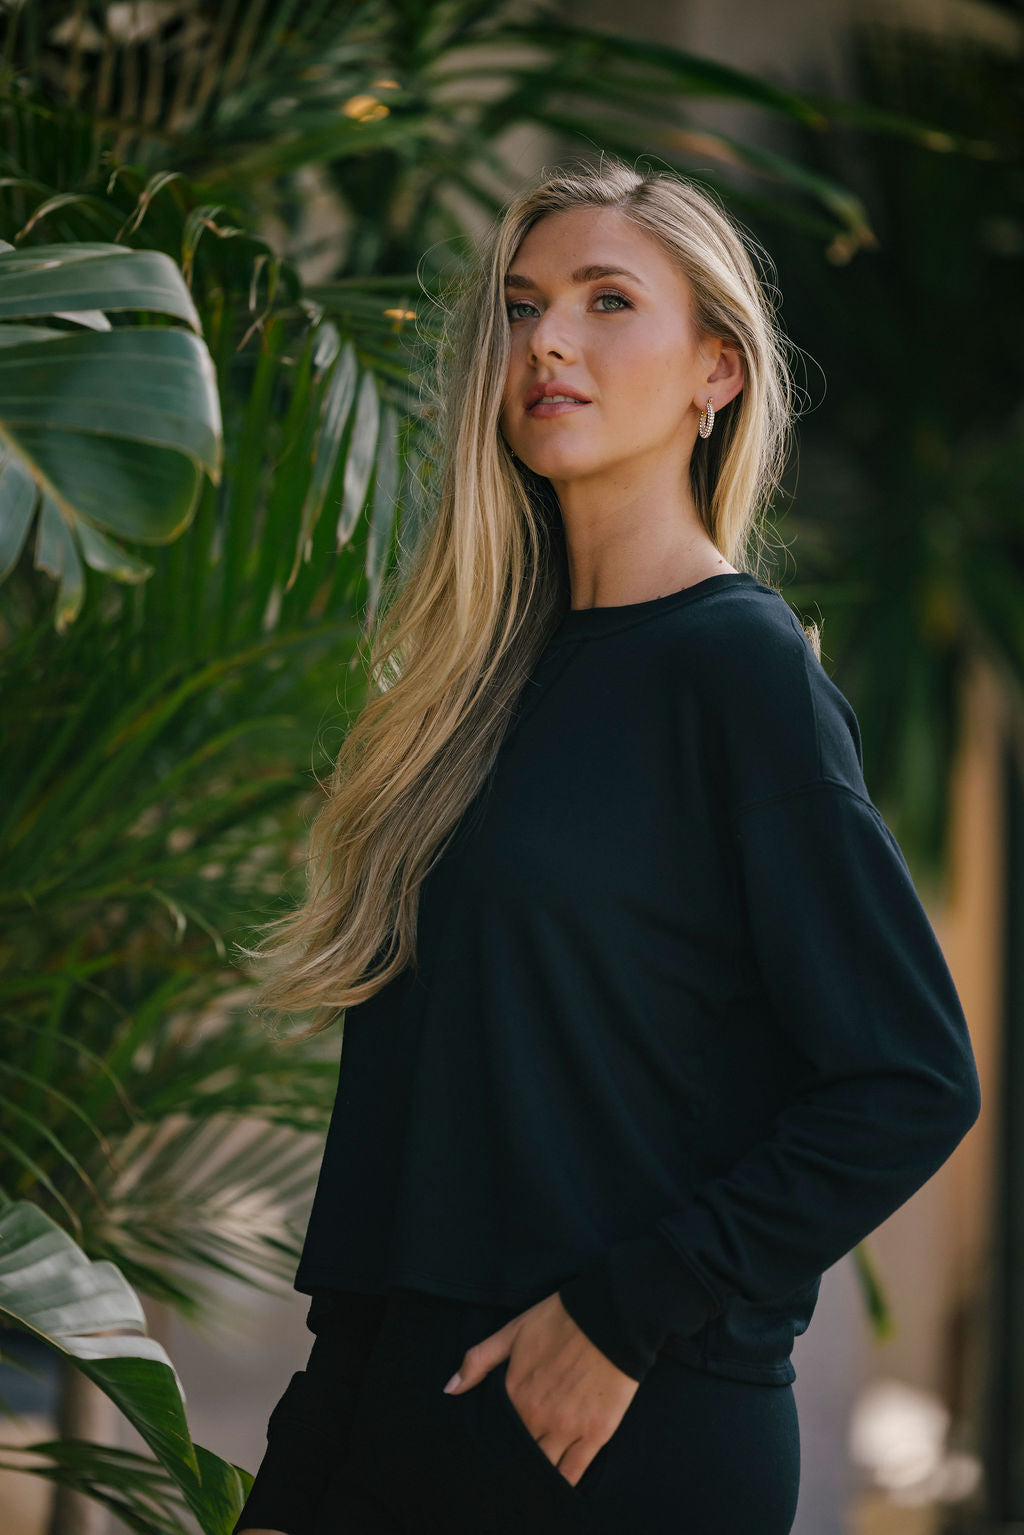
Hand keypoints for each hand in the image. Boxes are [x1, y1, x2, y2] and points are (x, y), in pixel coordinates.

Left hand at [442, 1291, 638, 1486]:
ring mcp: (567, 1429)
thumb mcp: (513, 1331)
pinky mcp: (595, 1434)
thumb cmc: (562, 1319)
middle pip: (519, 1452)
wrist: (613, 1316)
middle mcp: (537, 1418)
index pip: (497, 1431)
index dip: (498, 1436)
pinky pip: (573, 1473)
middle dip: (515, 1455)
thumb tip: (450, 1389)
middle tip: (517, 1454)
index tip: (501, 1436)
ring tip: (535, 1468)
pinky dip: (563, 1481)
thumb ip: (479, 1360)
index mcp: (514, 1394)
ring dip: (537, 1471)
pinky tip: (557, 1481)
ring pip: (543, 1467)